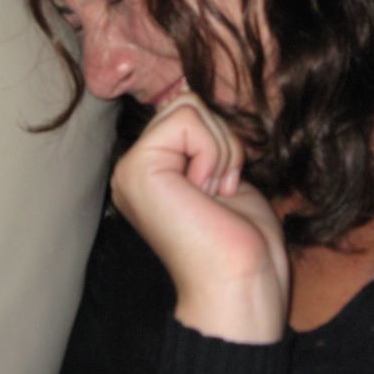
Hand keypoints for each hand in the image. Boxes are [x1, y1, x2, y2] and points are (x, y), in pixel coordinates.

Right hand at [110, 92, 288, 342]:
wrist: (242, 282)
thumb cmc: (243, 239)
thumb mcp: (222, 172)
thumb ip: (204, 138)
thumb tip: (192, 92)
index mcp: (151, 170)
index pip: (187, 110)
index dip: (219, 139)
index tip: (223, 187)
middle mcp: (133, 169)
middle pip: (187, 102)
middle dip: (221, 141)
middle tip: (218, 190)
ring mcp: (130, 169)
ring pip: (189, 106)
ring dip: (220, 150)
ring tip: (213, 194)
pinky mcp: (138, 169)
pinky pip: (188, 120)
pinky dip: (213, 153)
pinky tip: (207, 193)